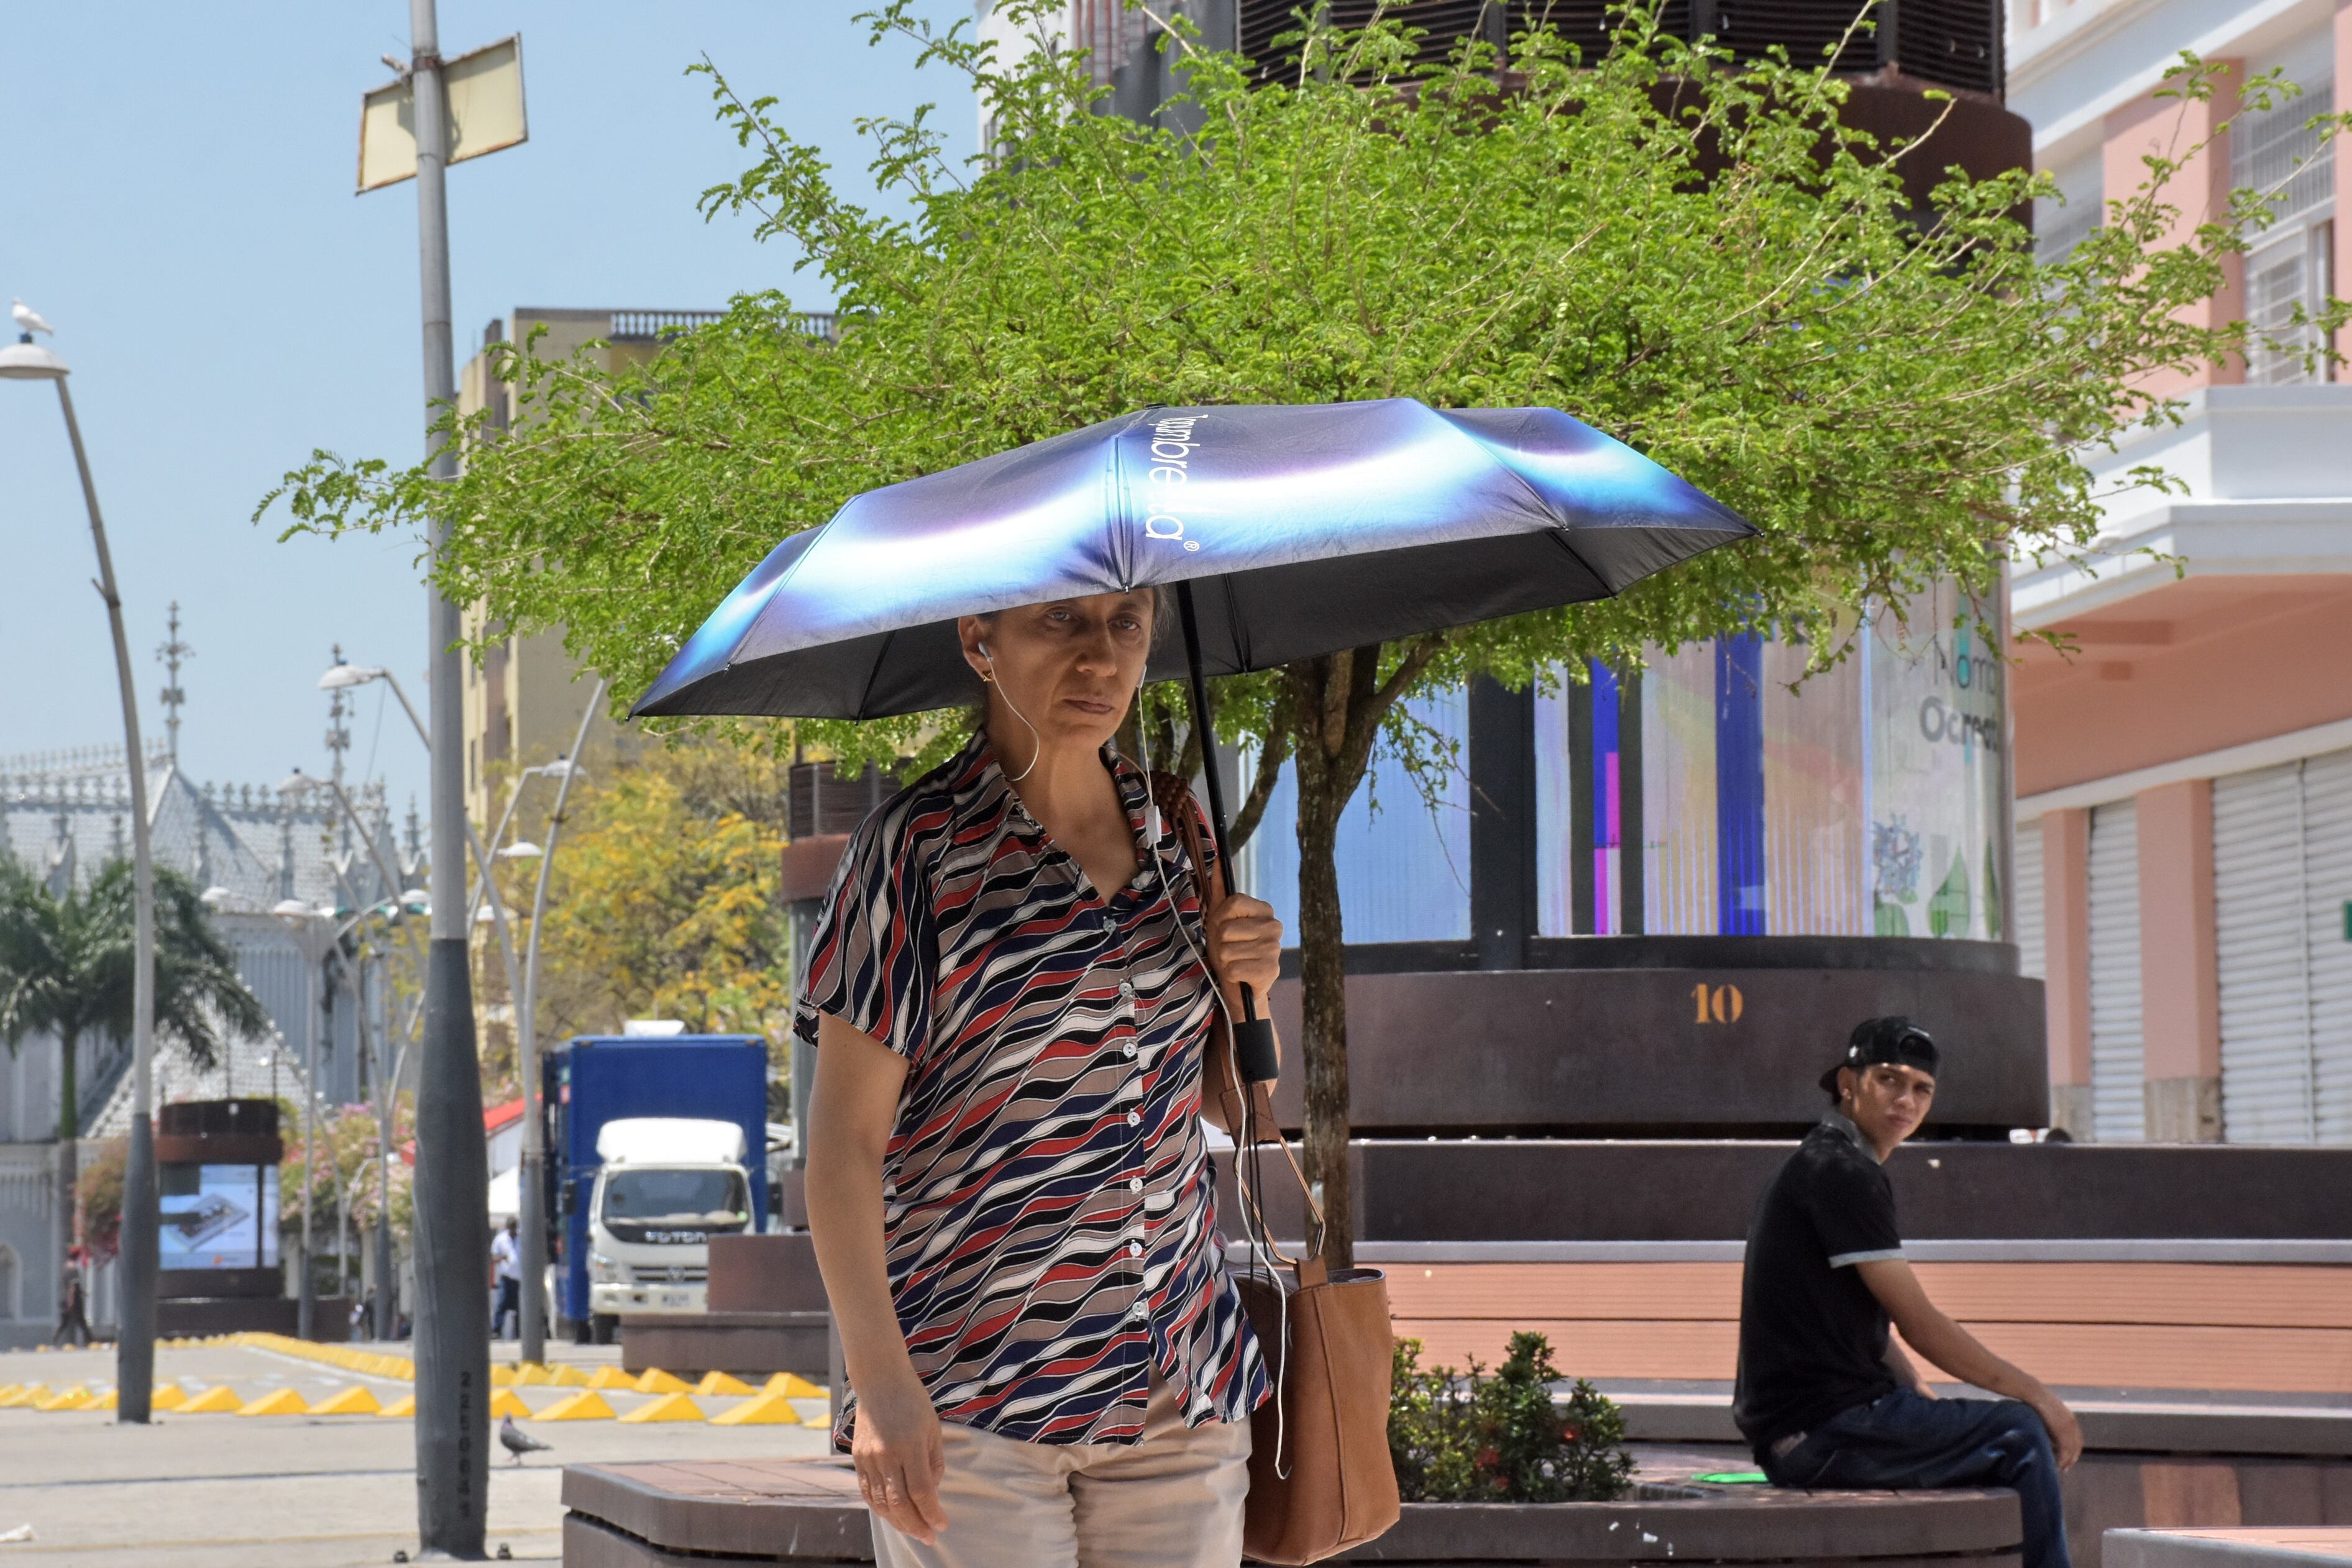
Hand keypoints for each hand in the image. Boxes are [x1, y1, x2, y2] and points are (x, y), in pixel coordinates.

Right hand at [851, 1377, 946, 1543]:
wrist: (879, 1380)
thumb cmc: (913, 1401)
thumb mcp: (933, 1428)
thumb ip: (934, 1463)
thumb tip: (931, 1493)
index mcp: (909, 1445)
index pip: (920, 1490)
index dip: (931, 1512)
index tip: (942, 1524)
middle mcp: (886, 1454)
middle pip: (899, 1502)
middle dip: (916, 1525)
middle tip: (929, 1537)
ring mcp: (868, 1457)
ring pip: (881, 1502)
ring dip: (898, 1521)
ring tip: (913, 1530)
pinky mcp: (857, 1458)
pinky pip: (868, 1492)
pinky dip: (880, 1508)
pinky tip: (892, 1516)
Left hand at [1204, 891, 1281, 997]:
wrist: (1239, 985)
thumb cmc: (1229, 948)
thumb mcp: (1221, 918)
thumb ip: (1220, 889)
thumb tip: (1218, 858)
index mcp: (1265, 910)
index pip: (1233, 902)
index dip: (1219, 917)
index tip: (1222, 927)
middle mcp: (1275, 927)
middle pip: (1227, 928)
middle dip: (1219, 941)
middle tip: (1227, 949)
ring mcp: (1275, 949)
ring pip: (1228, 950)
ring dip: (1223, 959)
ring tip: (1233, 961)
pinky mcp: (1270, 971)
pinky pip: (1234, 969)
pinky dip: (1230, 974)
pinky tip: (1239, 975)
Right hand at [2030, 1394, 2082, 1470]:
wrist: (2032, 1392)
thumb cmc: (2035, 1401)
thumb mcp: (2048, 1412)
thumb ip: (2052, 1423)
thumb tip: (2048, 1433)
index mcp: (2070, 1419)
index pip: (2077, 1439)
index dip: (2074, 1451)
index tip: (2068, 1459)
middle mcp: (2072, 1423)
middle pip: (2076, 1446)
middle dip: (2072, 1458)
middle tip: (2065, 1468)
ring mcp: (2067, 1427)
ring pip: (2071, 1449)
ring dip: (2066, 1461)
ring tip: (2060, 1468)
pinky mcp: (2061, 1430)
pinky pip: (2064, 1449)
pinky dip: (2061, 1458)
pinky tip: (2056, 1463)